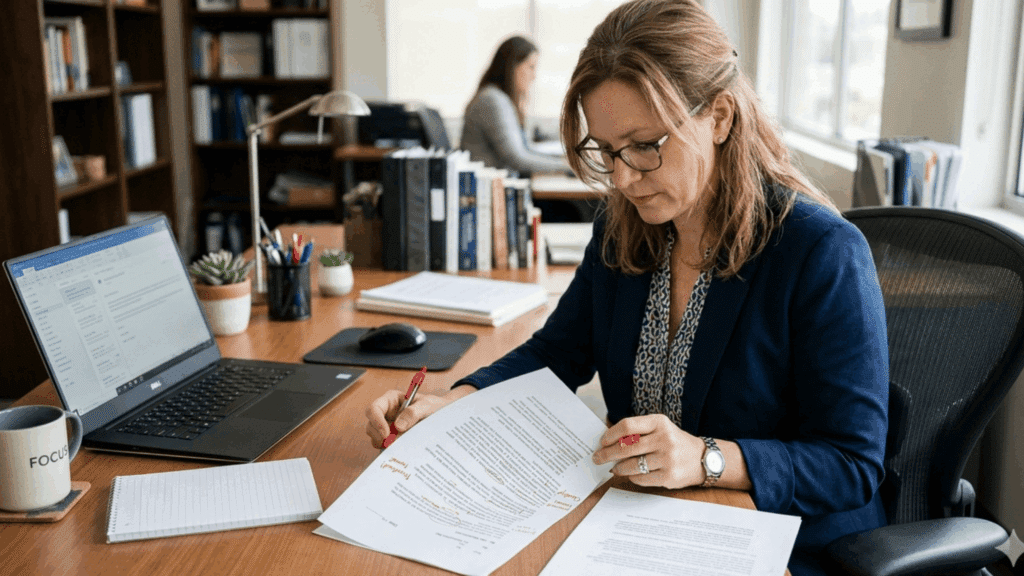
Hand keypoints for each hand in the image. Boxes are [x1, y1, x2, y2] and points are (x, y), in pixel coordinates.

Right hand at [364, 384, 475, 448]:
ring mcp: (388, 426)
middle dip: (379, 436)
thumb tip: (398, 426)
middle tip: (393, 444)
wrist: (446, 417)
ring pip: (375, 437)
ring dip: (385, 444)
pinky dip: (390, 449)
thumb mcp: (429, 405)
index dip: (376, 422)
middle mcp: (386, 413)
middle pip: (371, 425)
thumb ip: (414, 412)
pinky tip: (402, 449)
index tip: (387, 434)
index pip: (374, 408)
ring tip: (401, 445)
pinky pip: (384, 446)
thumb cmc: (436, 406)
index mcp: (391, 400)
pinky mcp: (392, 438)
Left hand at [591, 414, 705, 488]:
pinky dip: (632, 477)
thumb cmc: (674, 442)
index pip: (628, 426)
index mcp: (659, 422)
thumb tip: (609, 442)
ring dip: (618, 468)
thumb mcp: (660, 429)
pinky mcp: (669, 476)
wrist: (702, 459)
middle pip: (627, 447)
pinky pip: (641, 478)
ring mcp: (667, 458)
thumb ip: (638, 432)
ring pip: (632, 465)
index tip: (602, 442)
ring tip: (614, 468)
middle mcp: (664, 438)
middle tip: (597, 458)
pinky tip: (631, 474)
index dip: (611, 434)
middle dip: (607, 454)